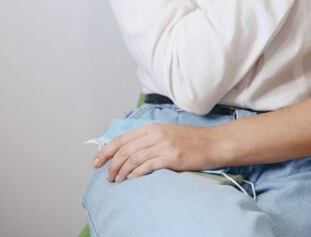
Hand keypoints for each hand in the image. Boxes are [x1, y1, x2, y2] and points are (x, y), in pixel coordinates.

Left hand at [92, 123, 216, 182]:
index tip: (96, 162)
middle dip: (111, 165)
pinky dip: (136, 174)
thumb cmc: (192, 140)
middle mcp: (156, 134)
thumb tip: (127, 151)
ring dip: (121, 172)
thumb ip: (148, 139)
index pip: (122, 139)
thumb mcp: (167, 133)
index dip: (105, 151)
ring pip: (133, 159)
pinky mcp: (173, 157)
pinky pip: (148, 166)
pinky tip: (132, 180)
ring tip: (118, 182)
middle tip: (108, 177)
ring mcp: (164, 145)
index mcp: (152, 128)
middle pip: (124, 150)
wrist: (215, 142)